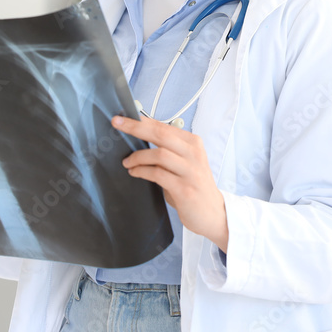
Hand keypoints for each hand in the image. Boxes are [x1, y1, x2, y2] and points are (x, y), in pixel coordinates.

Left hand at [111, 115, 228, 252]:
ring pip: (159, 154)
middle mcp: (194, 154)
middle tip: (117, 124)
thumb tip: (139, 138)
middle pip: (161, 134)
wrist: (213, 213)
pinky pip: (158, 174)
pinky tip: (135, 172)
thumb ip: (168, 150)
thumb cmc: (194, 186)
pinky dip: (142, 171)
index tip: (123, 118)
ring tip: (127, 162)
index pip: (164, 126)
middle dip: (136, 128)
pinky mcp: (185, 188)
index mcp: (193, 143)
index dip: (142, 120)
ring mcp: (190, 171)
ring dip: (138, 156)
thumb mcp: (185, 163)